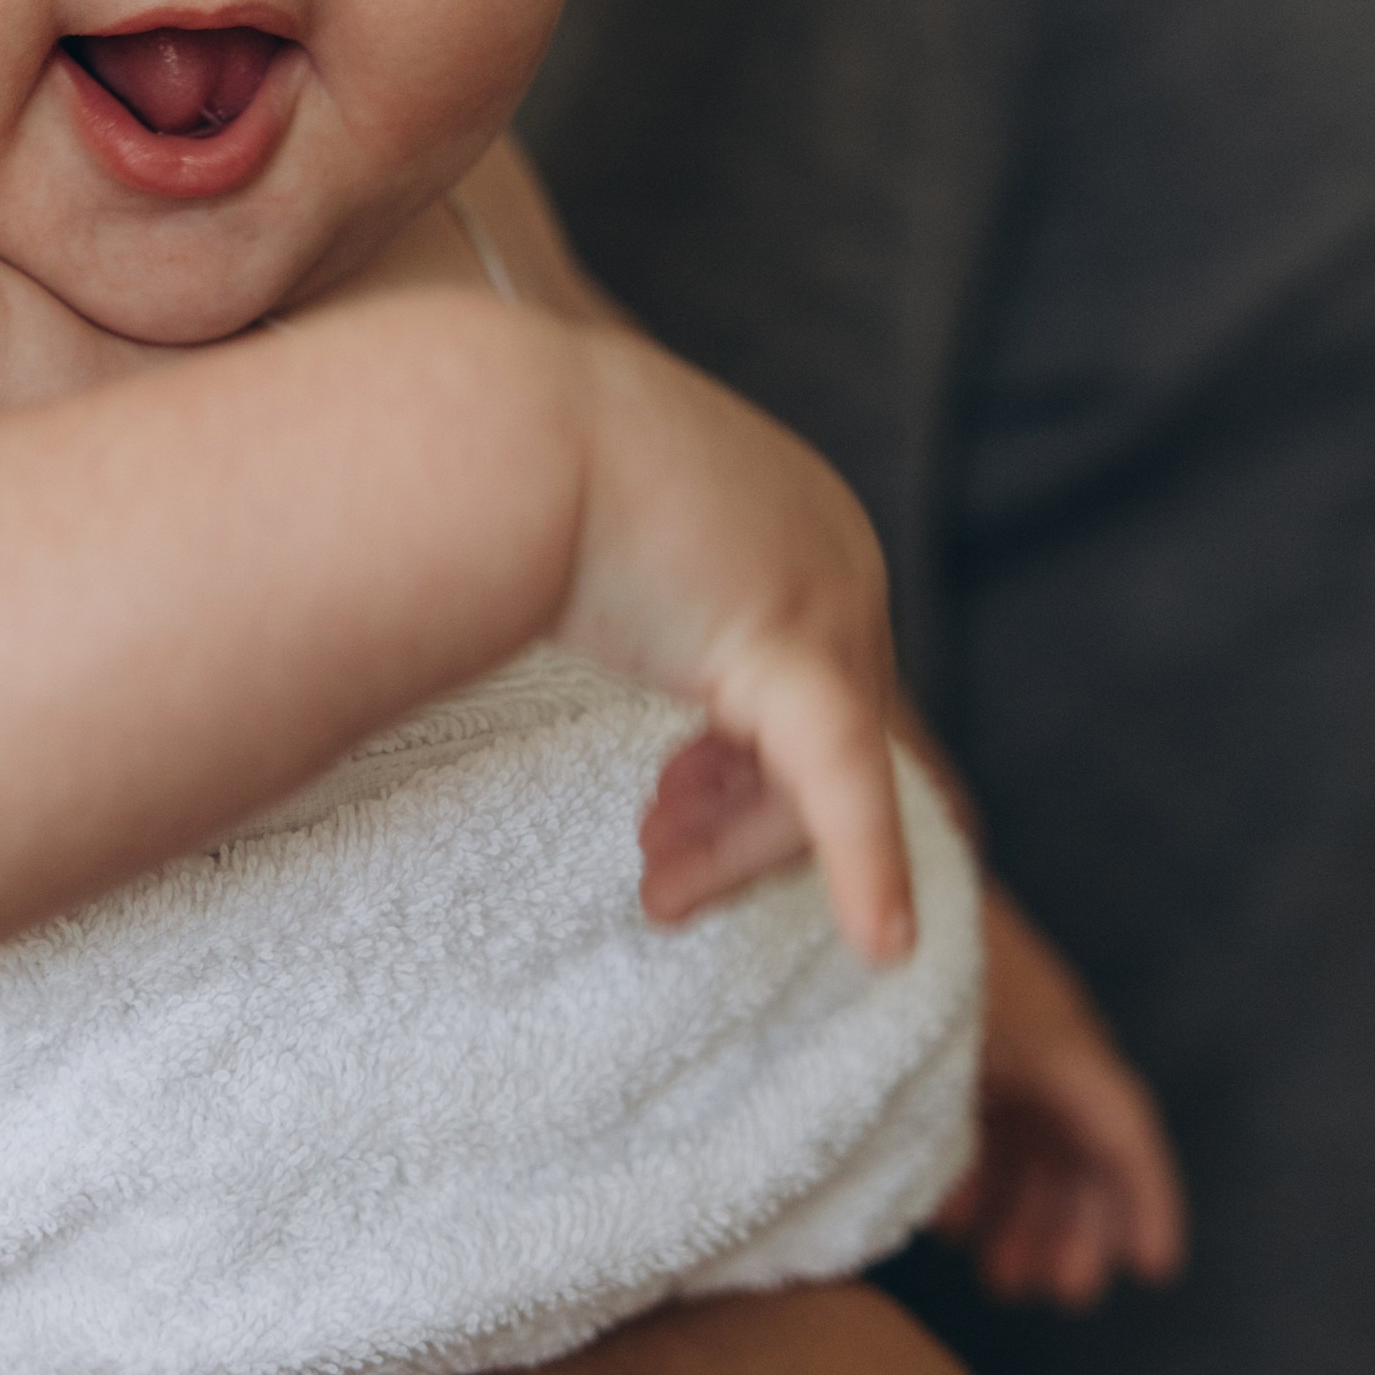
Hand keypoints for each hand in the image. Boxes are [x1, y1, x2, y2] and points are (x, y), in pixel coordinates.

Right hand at [556, 330, 914, 965]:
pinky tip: (881, 944)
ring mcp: (826, 592)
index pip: (809, 676)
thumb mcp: (596, 518)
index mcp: (795, 512)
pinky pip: (843, 788)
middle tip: (662, 884)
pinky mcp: (791, 646)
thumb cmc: (504, 463)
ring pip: (822, 774)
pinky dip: (867, 870)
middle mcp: (837, 548)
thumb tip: (580, 596)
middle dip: (739, 819)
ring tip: (662, 890)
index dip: (744, 764)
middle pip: (825, 734)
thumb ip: (629, 570)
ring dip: (741, 851)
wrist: (494, 430)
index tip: (669, 810)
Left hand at [933, 883, 1186, 1308]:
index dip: (1146, 1202)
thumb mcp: (925, 1050)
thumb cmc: (896, 953)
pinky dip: (983, 1167)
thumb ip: (939, 1128)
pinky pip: (996, 1110)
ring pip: (1039, 1135)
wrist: (866, 851)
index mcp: (1057, 1039)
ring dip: (1027, 1208)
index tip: (1154, 1272)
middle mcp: (1047, 1036)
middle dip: (1074, 1226)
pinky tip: (949, 1219)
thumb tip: (945, 1217)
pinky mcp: (965, 1028)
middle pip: (1083, 1146)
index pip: (1125, 1129)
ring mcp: (1007, 1031)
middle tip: (1047, 1294)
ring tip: (999, 1278)